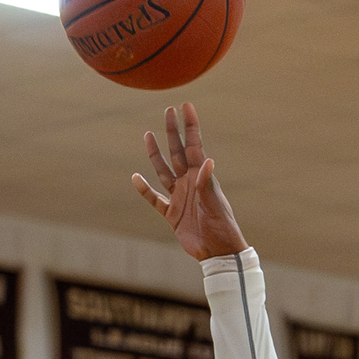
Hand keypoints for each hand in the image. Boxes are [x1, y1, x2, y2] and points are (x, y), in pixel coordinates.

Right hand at [132, 104, 247, 260]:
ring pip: (164, 171)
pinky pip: (155, 199)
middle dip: (173, 131)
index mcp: (201, 177)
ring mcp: (179, 197)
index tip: (186, 105)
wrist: (217, 253)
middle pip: (177, 152)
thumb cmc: (222, 228)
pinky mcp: (171, 214)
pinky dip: (145, 190)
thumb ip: (208, 185)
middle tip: (168, 110)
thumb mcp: (215, 206)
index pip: (194, 146)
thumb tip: (208, 161)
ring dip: (156, 154)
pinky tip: (136, 178)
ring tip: (148, 135)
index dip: (190, 126)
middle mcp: (189, 183)